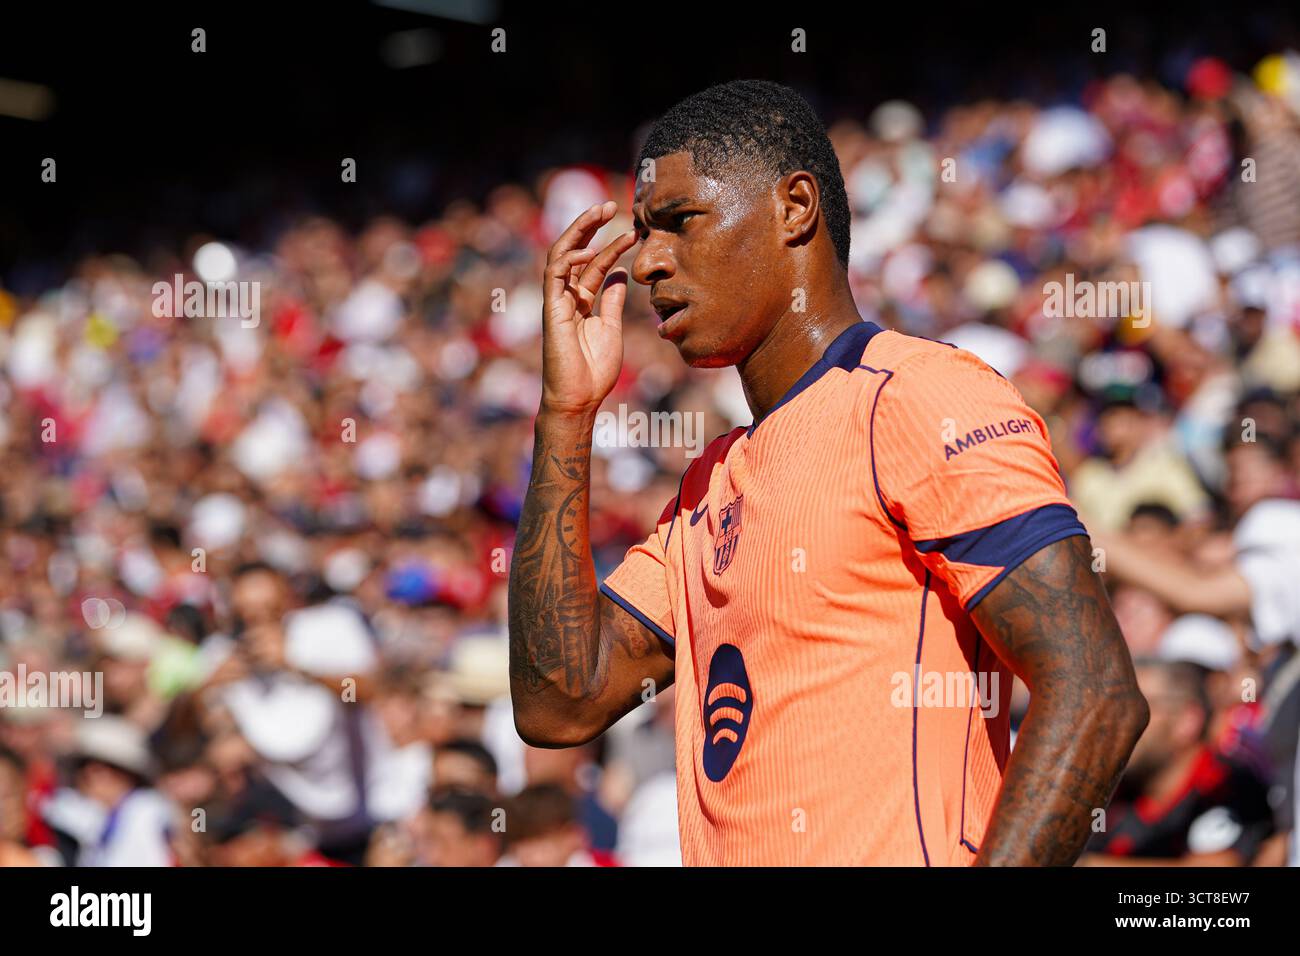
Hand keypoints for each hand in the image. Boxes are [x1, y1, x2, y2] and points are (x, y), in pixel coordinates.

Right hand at [540, 201, 637, 415]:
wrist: (579, 398)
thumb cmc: (594, 370)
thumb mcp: (611, 327)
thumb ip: (613, 299)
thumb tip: (621, 272)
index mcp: (582, 301)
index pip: (595, 264)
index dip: (611, 245)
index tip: (633, 230)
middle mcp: (567, 296)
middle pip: (575, 251)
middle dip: (590, 226)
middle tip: (611, 204)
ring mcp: (557, 301)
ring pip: (561, 254)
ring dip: (580, 231)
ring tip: (601, 212)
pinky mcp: (551, 310)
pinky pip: (555, 275)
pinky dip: (570, 259)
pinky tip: (590, 250)